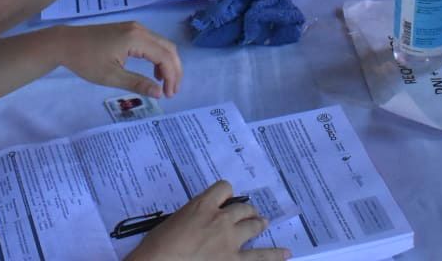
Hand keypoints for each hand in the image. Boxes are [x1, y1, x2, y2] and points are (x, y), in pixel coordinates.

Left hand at [52, 20, 181, 97]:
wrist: (65, 43)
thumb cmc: (86, 60)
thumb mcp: (111, 76)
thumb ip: (137, 84)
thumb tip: (159, 93)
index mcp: (136, 39)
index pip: (165, 57)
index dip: (171, 77)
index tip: (168, 96)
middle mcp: (139, 29)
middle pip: (168, 48)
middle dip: (174, 70)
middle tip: (171, 92)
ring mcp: (134, 28)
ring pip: (162, 44)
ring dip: (167, 64)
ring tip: (164, 85)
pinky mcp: (129, 30)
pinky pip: (152, 42)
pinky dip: (158, 57)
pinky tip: (153, 72)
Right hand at [128, 181, 284, 260]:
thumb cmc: (157, 247)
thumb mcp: (173, 222)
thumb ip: (191, 217)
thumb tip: (198, 222)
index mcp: (202, 205)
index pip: (224, 188)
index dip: (226, 193)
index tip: (225, 199)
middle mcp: (220, 219)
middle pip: (242, 208)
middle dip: (246, 210)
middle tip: (249, 213)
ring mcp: (229, 241)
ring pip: (253, 226)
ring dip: (259, 224)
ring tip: (263, 223)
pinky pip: (260, 256)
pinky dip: (274, 254)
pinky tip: (284, 253)